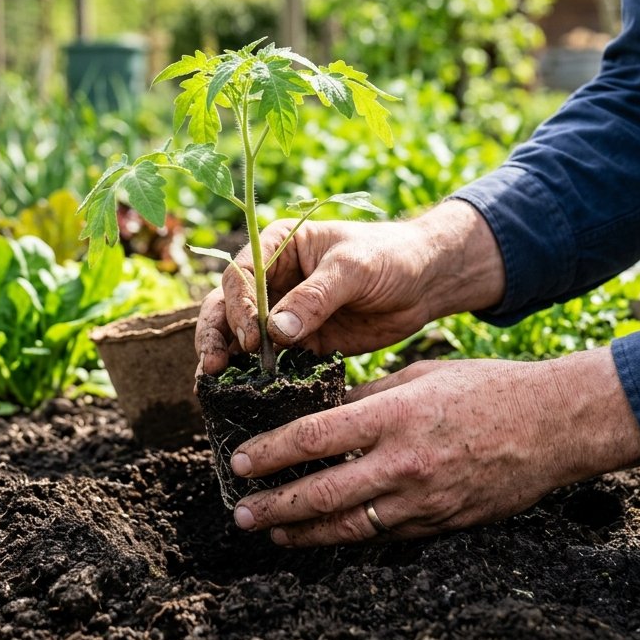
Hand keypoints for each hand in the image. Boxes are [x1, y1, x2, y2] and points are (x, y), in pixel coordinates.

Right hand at [196, 200, 504, 374]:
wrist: (426, 282)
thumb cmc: (390, 256)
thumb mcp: (354, 269)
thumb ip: (316, 297)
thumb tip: (276, 332)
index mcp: (277, 245)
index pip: (241, 274)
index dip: (238, 305)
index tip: (253, 335)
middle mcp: (271, 278)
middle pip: (226, 305)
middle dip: (216, 333)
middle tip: (213, 365)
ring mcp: (282, 312)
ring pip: (239, 335)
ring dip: (226, 356)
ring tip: (214, 382)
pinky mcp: (300, 342)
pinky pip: (270, 360)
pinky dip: (255, 375)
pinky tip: (245, 394)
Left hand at [228, 348, 639, 545]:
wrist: (553, 425)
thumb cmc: (487, 389)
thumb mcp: (420, 374)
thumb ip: (368, 396)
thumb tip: (321, 413)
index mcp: (394, 415)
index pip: (313, 438)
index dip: (270, 454)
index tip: (239, 463)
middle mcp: (403, 462)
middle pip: (321, 493)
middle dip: (275, 507)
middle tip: (242, 513)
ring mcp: (423, 499)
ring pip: (349, 526)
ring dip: (304, 532)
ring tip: (274, 533)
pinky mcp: (441, 523)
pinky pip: (385, 535)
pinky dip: (350, 537)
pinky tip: (327, 535)